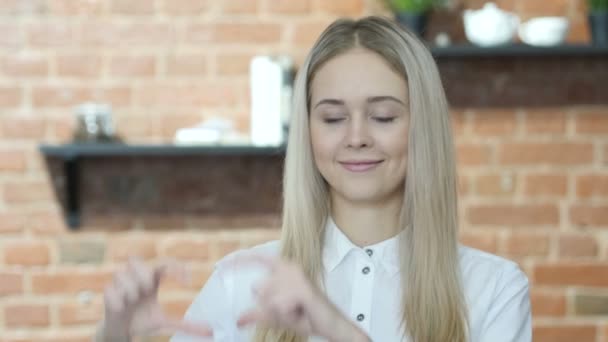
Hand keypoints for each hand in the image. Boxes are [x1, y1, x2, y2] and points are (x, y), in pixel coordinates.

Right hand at [100, 257, 211, 340]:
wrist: (120, 333)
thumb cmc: (143, 322)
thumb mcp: (164, 323)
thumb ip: (185, 324)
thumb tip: (210, 331)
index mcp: (152, 281)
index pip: (165, 264)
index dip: (176, 267)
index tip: (187, 282)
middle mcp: (136, 279)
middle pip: (137, 261)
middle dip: (142, 274)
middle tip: (146, 289)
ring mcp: (120, 285)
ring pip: (122, 274)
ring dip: (129, 289)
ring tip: (131, 302)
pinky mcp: (107, 293)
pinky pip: (110, 289)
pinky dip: (117, 301)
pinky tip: (120, 308)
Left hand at [232, 254, 369, 341]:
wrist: (331, 326)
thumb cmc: (305, 316)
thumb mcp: (276, 316)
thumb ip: (258, 314)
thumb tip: (238, 319)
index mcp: (284, 268)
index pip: (259, 259)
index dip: (241, 260)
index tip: (221, 265)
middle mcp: (290, 268)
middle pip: (258, 289)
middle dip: (268, 307)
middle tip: (288, 311)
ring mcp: (296, 277)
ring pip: (267, 299)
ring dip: (278, 313)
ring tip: (295, 312)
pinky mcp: (302, 290)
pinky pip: (277, 307)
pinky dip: (286, 316)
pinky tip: (299, 314)